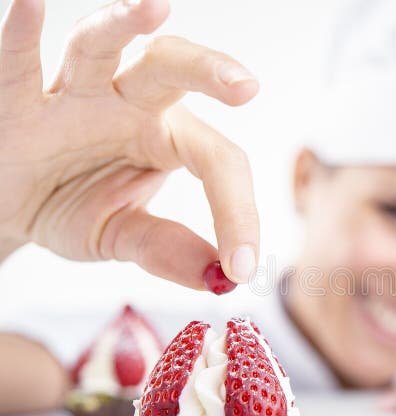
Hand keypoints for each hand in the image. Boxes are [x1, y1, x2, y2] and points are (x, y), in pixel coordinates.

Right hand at [0, 0, 259, 287]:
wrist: (9, 206)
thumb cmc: (74, 206)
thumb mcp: (123, 234)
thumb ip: (167, 249)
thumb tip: (220, 279)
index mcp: (166, 137)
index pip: (217, 160)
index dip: (236, 211)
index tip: (243, 265)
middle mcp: (128, 103)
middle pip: (173, 69)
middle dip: (209, 70)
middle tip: (245, 86)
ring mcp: (73, 93)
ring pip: (100, 46)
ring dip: (123, 25)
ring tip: (154, 7)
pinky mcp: (17, 98)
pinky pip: (20, 62)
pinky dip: (24, 35)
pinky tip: (31, 3)